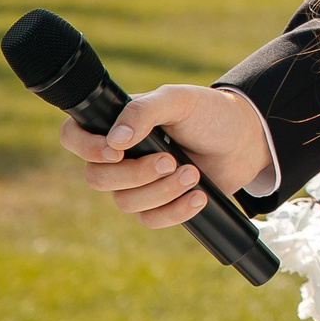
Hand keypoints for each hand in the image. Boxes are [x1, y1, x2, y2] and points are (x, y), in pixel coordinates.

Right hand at [57, 83, 272, 229]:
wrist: (246, 139)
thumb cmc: (210, 113)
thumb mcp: (179, 100)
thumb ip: (144, 110)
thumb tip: (114, 139)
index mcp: (118, 124)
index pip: (73, 136)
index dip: (84, 148)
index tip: (117, 151)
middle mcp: (121, 155)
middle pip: (97, 178)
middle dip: (136, 174)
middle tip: (170, 160)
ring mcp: (139, 182)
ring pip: (125, 203)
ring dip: (162, 191)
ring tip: (194, 173)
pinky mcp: (160, 203)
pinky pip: (150, 220)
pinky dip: (175, 211)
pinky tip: (199, 196)